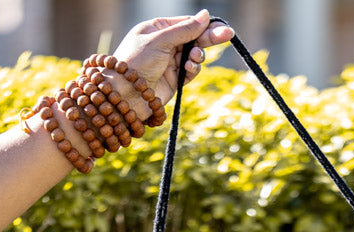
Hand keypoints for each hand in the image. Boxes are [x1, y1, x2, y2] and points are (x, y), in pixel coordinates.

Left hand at [111, 9, 233, 109]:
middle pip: (193, 38)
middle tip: (228, 35)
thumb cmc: (136, 62)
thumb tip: (205, 15)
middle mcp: (164, 44)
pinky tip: (189, 68)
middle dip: (209, 37)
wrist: (125, 94)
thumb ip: (185, 29)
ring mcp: (169, 62)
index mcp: (157, 29)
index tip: (217, 26)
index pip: (185, 23)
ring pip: (193, 55)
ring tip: (194, 59)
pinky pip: (190, 71)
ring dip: (198, 56)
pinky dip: (193, 69)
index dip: (202, 24)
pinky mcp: (174, 80)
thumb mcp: (161, 40)